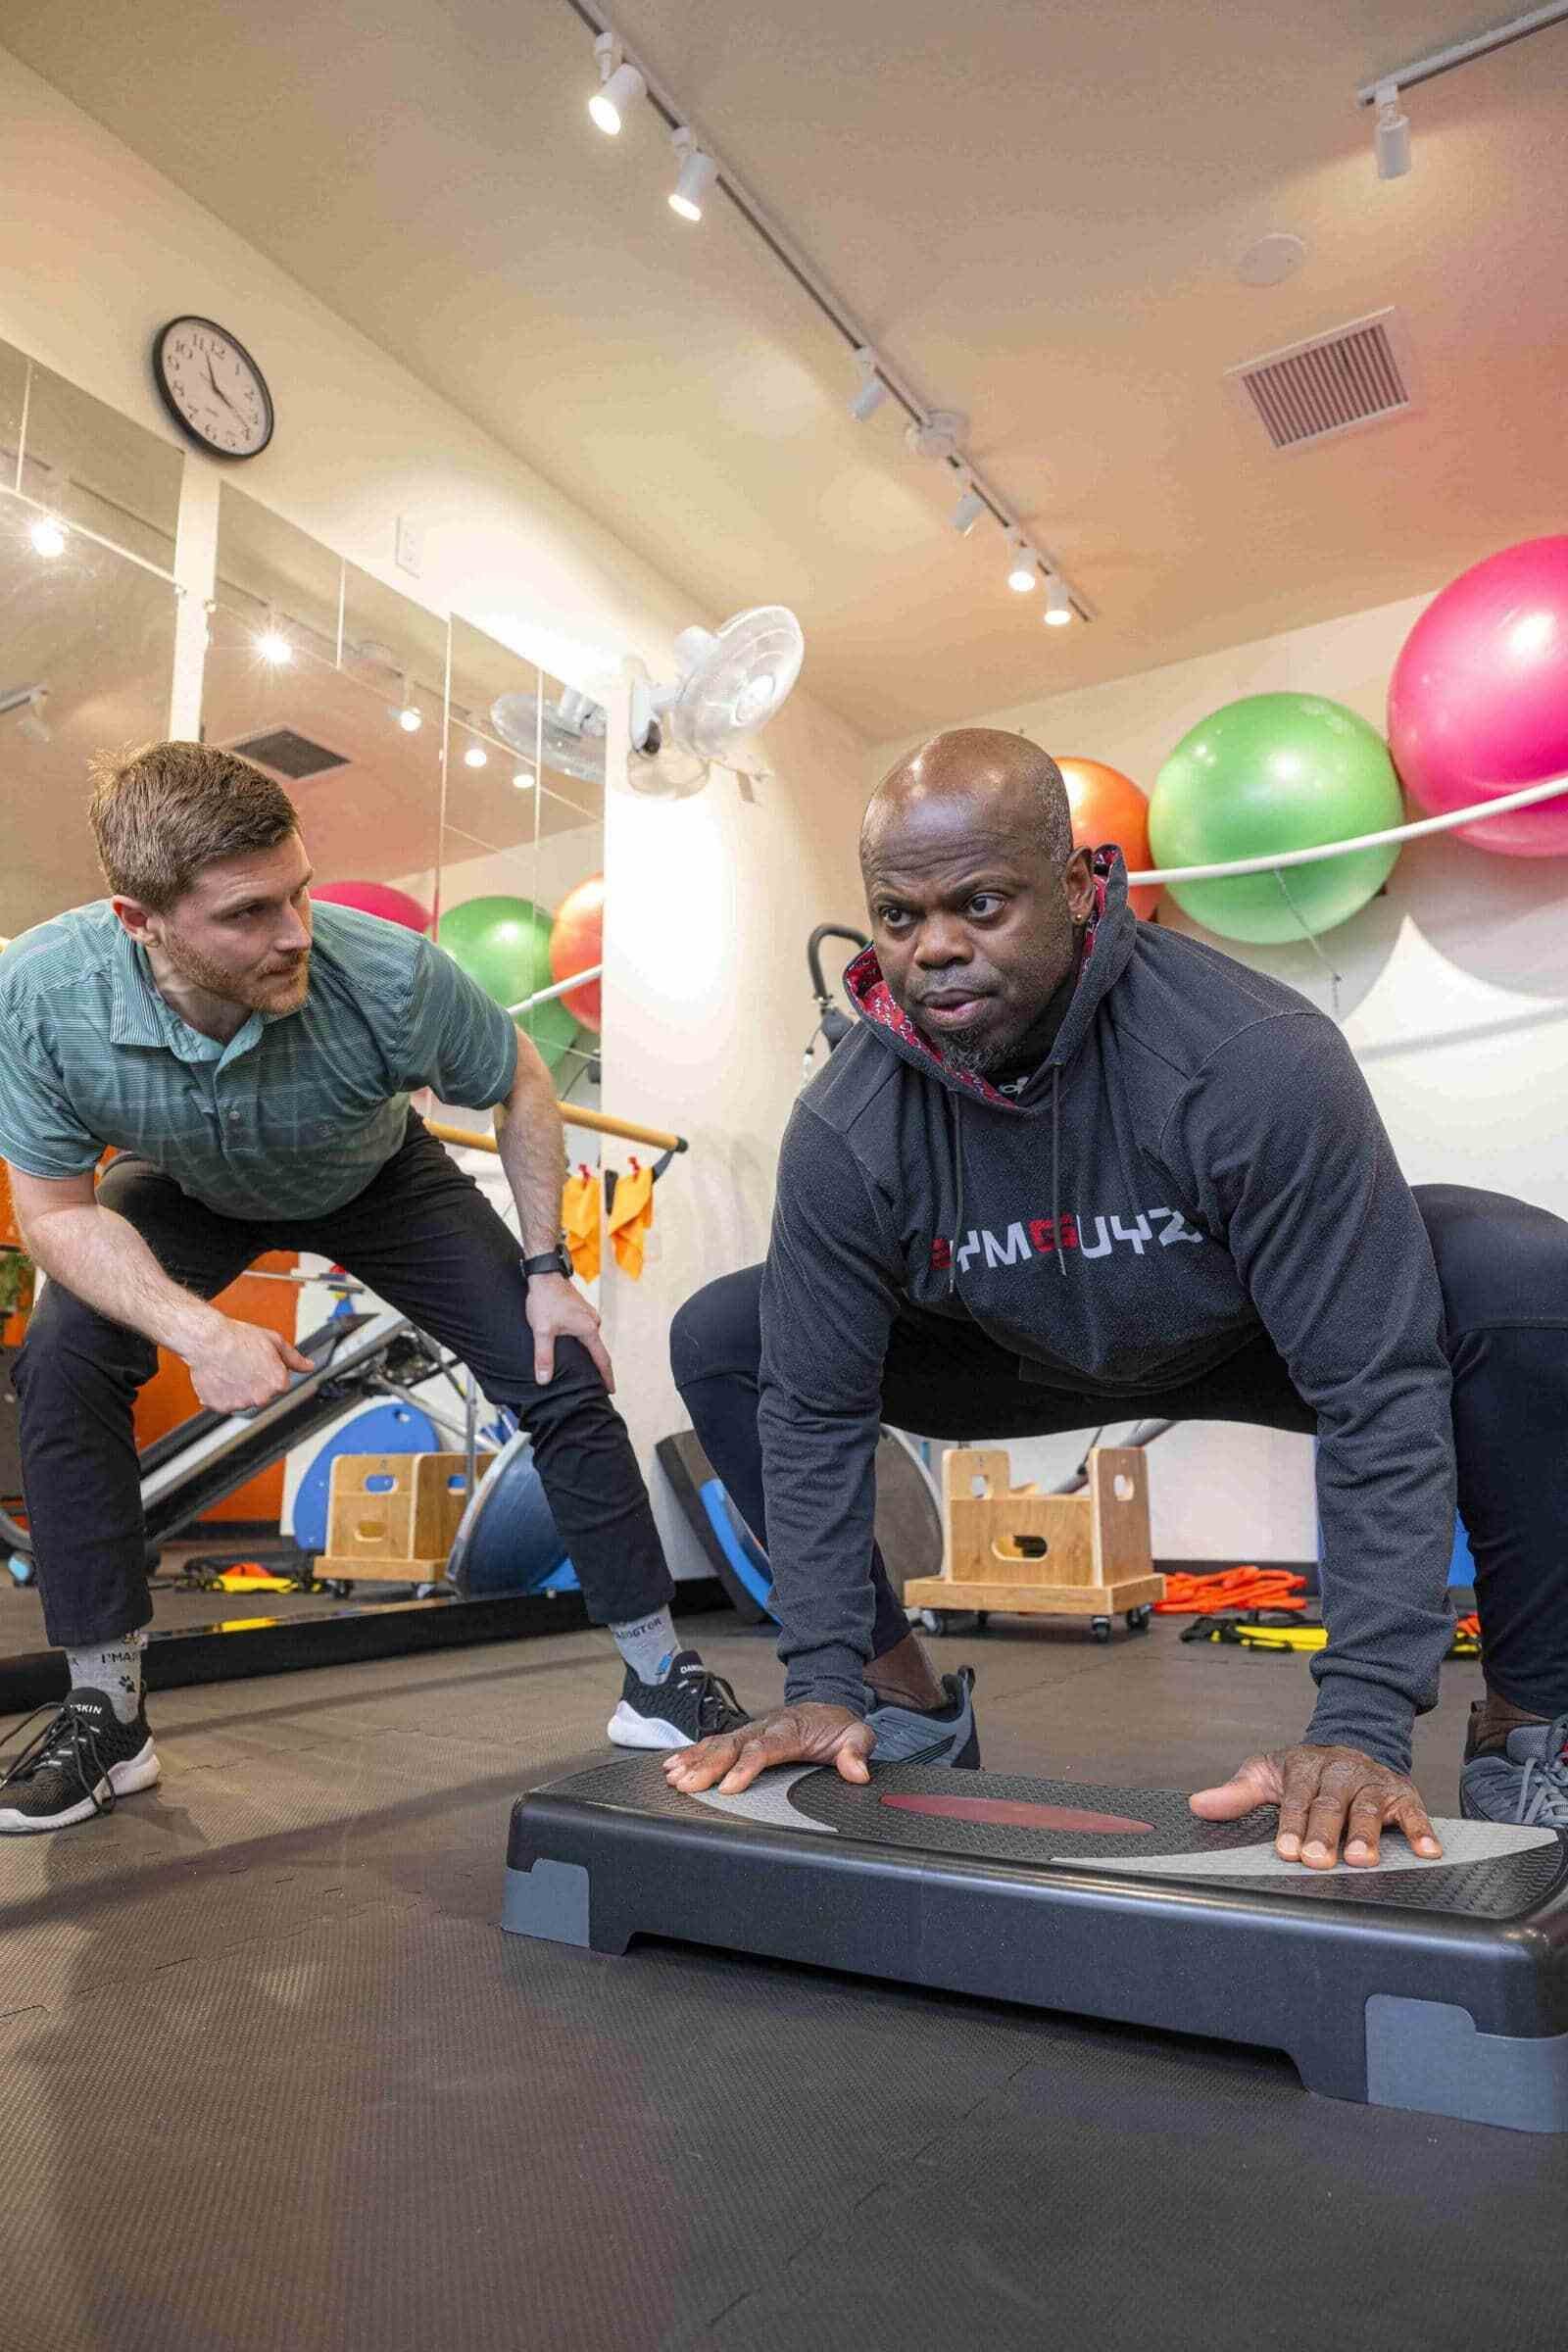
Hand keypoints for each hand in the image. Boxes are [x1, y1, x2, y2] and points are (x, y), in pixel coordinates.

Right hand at [186, 1318, 314, 1414]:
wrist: (209, 1341)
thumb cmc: (239, 1338)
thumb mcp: (274, 1341)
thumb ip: (294, 1358)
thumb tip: (309, 1366)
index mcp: (278, 1383)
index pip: (278, 1384)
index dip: (267, 1371)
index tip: (257, 1361)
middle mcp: (262, 1397)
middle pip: (261, 1394)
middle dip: (253, 1382)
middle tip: (242, 1363)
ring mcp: (241, 1404)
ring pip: (242, 1400)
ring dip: (236, 1389)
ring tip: (229, 1368)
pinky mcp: (221, 1407)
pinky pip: (223, 1403)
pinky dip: (220, 1394)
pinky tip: (219, 1376)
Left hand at [526, 1270, 613, 1390]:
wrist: (545, 1273)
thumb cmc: (545, 1300)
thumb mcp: (542, 1330)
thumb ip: (544, 1356)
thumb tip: (544, 1380)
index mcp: (588, 1329)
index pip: (602, 1359)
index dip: (606, 1377)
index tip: (611, 1390)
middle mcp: (593, 1321)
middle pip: (597, 1349)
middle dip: (597, 1367)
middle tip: (597, 1384)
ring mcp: (588, 1314)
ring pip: (590, 1339)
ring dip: (588, 1353)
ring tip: (585, 1368)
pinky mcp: (581, 1309)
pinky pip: (585, 1330)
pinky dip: (582, 1341)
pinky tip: (575, 1346)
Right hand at [664, 1703, 875, 1795]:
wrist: (829, 1703)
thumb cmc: (839, 1725)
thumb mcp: (859, 1734)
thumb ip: (857, 1752)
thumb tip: (857, 1772)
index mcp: (791, 1730)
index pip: (765, 1748)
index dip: (746, 1767)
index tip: (729, 1787)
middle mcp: (766, 1727)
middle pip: (732, 1746)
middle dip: (707, 1766)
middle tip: (686, 1784)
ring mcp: (751, 1730)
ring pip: (718, 1744)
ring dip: (694, 1760)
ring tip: (672, 1777)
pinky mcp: (743, 1736)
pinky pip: (714, 1743)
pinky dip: (692, 1753)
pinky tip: (673, 1765)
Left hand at [1189, 1742, 1443, 1869]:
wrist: (1352, 1741)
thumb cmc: (1305, 1770)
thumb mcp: (1268, 1774)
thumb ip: (1238, 1793)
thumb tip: (1199, 1804)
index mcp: (1304, 1767)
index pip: (1295, 1798)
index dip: (1290, 1824)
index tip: (1285, 1849)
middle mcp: (1339, 1772)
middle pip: (1330, 1804)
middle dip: (1323, 1833)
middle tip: (1317, 1860)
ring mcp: (1371, 1782)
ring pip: (1367, 1807)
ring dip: (1366, 1834)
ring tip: (1361, 1859)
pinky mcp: (1401, 1795)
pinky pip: (1413, 1813)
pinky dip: (1421, 1832)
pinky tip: (1426, 1852)